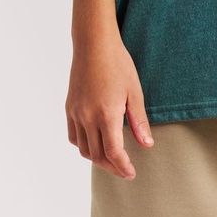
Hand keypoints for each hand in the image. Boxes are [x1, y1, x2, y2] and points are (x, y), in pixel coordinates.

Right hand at [66, 32, 154, 179]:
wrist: (93, 44)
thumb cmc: (118, 63)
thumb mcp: (134, 91)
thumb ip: (139, 120)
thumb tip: (147, 145)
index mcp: (107, 114)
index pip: (114, 153)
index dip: (123, 167)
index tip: (131, 173)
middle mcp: (88, 117)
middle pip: (98, 155)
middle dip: (112, 166)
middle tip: (124, 169)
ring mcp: (76, 113)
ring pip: (83, 149)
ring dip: (97, 158)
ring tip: (111, 158)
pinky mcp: (69, 107)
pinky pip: (73, 136)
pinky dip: (83, 145)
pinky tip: (94, 142)